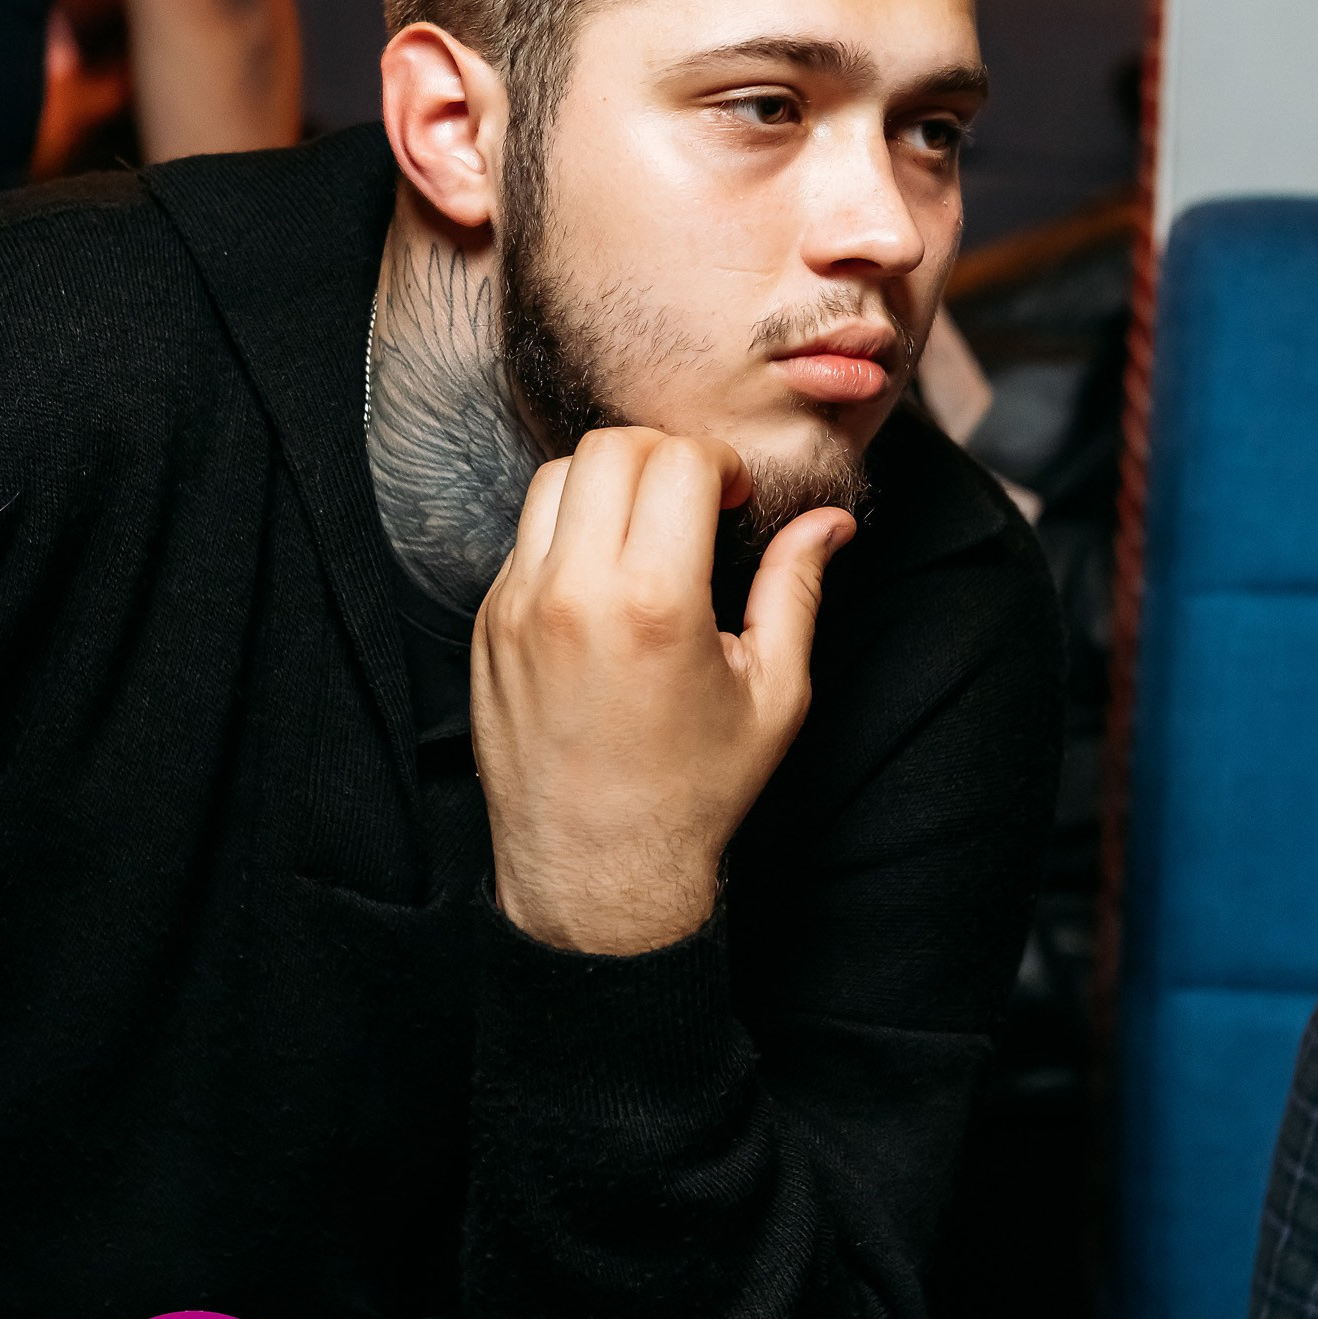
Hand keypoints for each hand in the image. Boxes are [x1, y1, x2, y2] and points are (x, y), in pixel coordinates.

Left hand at [472, 428, 853, 953]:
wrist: (593, 872)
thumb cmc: (692, 792)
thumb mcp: (772, 696)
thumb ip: (797, 592)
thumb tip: (830, 522)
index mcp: (653, 604)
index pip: (677, 460)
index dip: (720, 465)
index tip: (736, 501)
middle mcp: (573, 593)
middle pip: (609, 447)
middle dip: (663, 457)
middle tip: (694, 503)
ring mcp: (516, 606)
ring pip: (554, 478)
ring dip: (608, 483)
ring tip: (646, 534)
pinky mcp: (487, 625)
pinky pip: (524, 537)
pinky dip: (567, 534)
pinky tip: (605, 582)